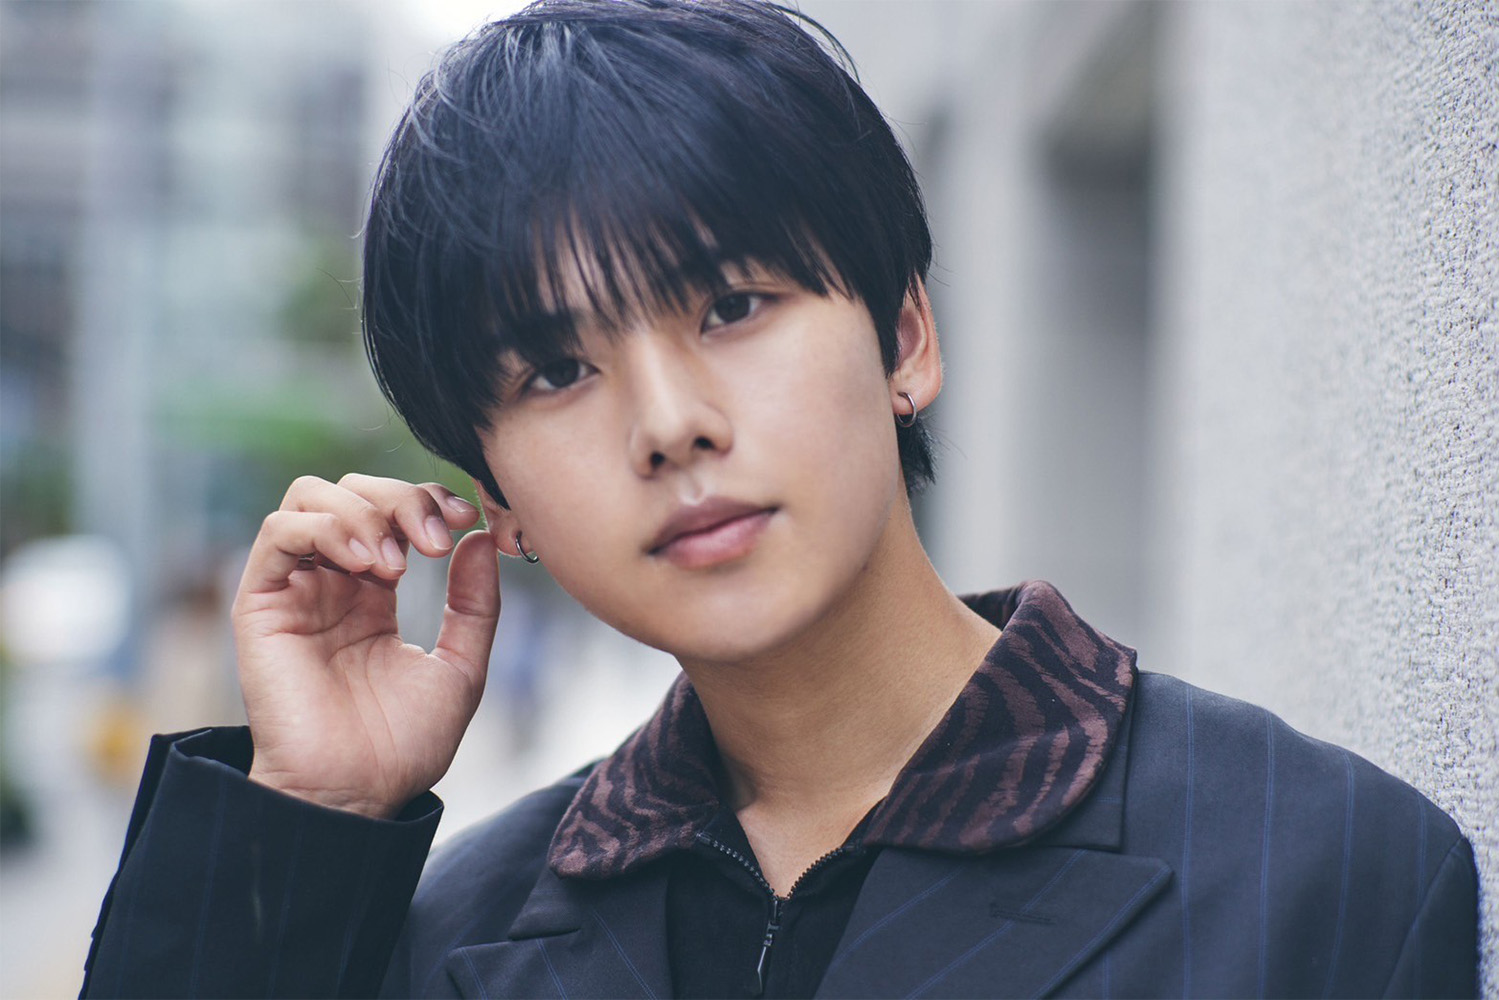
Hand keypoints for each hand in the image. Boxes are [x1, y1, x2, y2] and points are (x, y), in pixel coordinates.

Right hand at [231, 474, 496, 818]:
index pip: (394, 511)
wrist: (357, 794)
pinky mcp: (261, 605)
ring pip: (311, 497)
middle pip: (354, 491)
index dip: (429, 500)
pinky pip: (278, 532)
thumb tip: (479, 537)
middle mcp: (330, 583)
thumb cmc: (404, 745)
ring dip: (364, 511)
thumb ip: (474, 603)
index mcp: (373, 593)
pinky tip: (365, 564)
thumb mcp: (462, 666)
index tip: (468, 519)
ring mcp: (294, 591)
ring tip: (397, 562)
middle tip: (434, 541)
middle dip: (402, 498)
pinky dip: (325, 528)